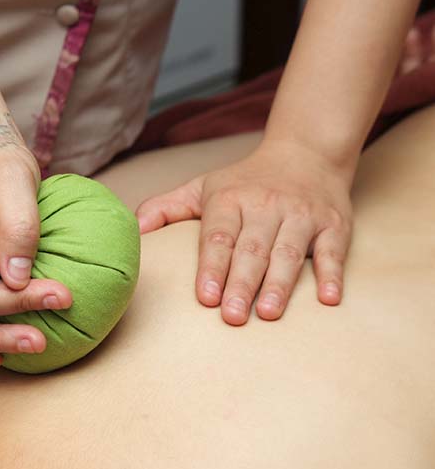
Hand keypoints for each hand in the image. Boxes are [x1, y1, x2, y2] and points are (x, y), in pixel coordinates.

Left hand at [136, 140, 353, 324]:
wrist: (307, 152)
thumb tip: (134, 231)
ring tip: (267, 314)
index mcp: (231, 200)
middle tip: (232, 317)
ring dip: (279, 285)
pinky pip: (334, 251)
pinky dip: (332, 275)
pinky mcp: (333, 224)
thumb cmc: (245, 182)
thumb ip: (167, 209)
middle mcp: (267, 206)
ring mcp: (302, 216)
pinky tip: (328, 300)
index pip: (219, 237)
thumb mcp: (203, 188)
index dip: (212, 268)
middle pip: (252, 250)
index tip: (205, 297)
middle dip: (241, 284)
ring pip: (289, 253)